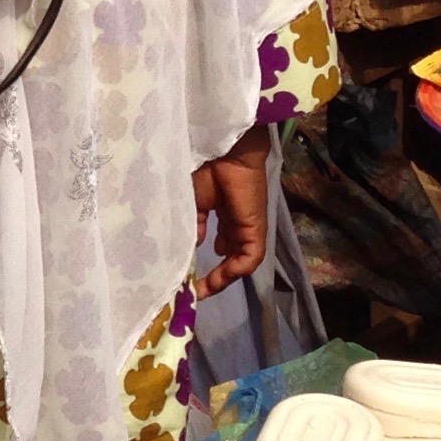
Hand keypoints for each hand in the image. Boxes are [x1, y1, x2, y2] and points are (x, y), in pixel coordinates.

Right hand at [191, 144, 269, 297]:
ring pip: (238, 260)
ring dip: (221, 277)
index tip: (186, 275)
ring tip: (201, 290)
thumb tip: (193, 244)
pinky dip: (233, 272)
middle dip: (212, 273)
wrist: (225, 150)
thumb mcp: (190, 199)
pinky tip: (214, 280)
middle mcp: (235, 221)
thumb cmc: (204, 168)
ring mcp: (246, 226)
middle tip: (192, 286)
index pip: (217, 240)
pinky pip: (248, 258)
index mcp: (220, 210)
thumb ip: (193, 223)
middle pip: (228, 254)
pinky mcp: (255, 230)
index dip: (204, 257)